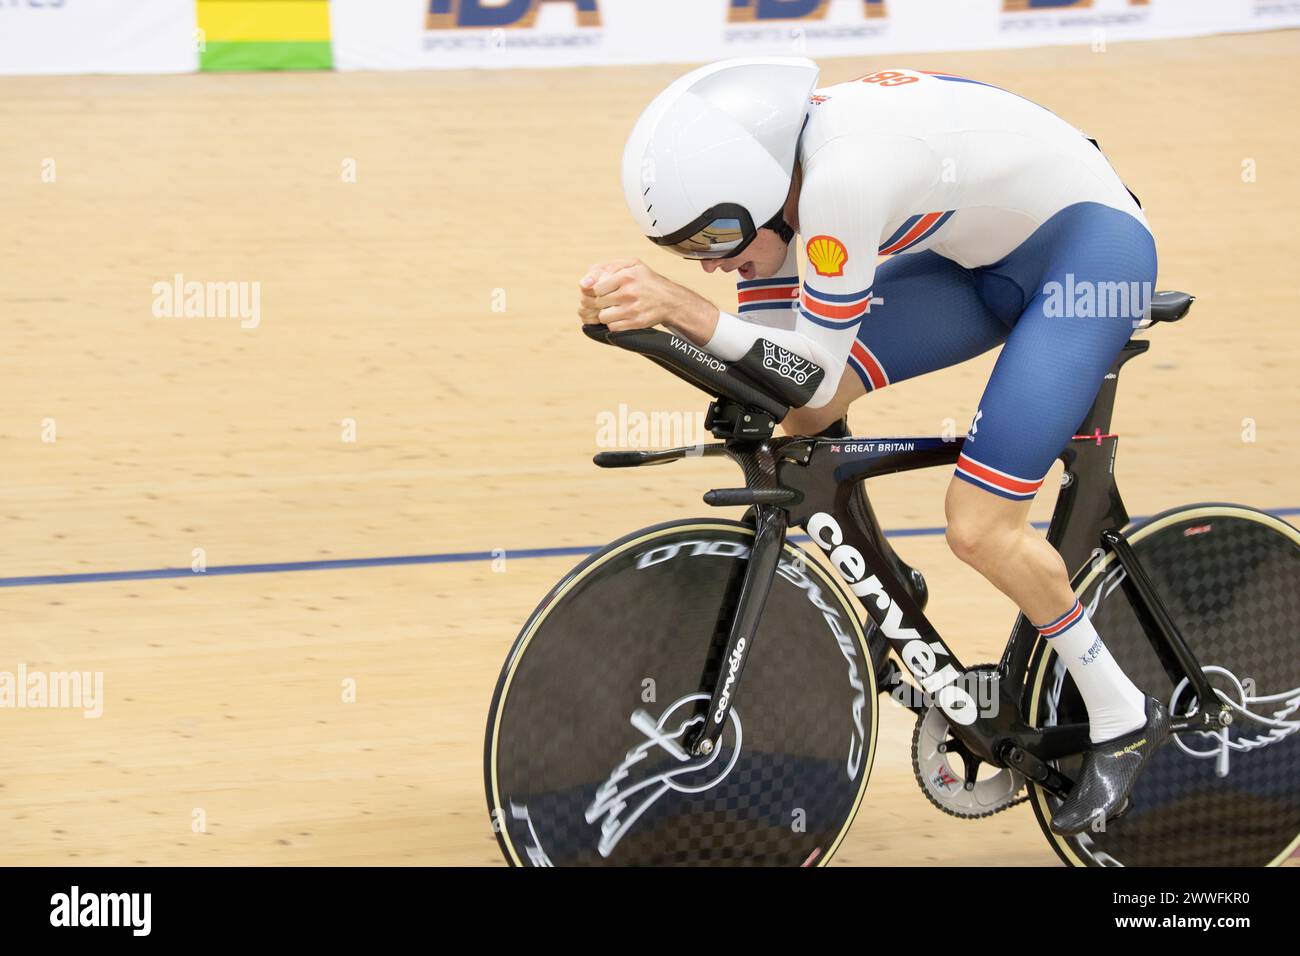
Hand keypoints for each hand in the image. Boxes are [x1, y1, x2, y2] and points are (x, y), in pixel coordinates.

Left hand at [577, 259, 718, 342]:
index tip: (598, 291)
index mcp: (626, 276)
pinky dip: (614, 323)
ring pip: (603, 317)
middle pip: (597, 303)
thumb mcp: (631, 264)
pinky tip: (621, 317)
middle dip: (596, 303)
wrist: (671, 300)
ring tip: (614, 309)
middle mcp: (629, 292)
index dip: (593, 291)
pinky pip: (613, 327)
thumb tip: (583, 282)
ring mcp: (633, 310)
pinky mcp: (636, 323)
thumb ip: (607, 267)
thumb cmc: (646, 280)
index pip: (595, 287)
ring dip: (605, 314)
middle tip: (603, 302)